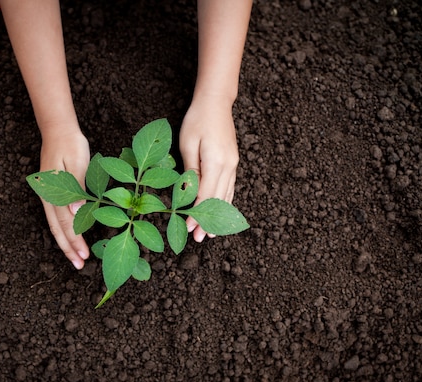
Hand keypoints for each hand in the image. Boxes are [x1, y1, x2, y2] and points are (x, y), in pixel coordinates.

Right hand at [39, 129, 90, 268]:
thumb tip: (76, 213)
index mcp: (53, 192)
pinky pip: (57, 217)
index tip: (83, 256)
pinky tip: (71, 237)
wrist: (59, 130)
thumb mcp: (76, 164)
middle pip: (58, 229)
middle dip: (69, 248)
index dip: (74, 241)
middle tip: (79, 265)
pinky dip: (64, 230)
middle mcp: (48, 197)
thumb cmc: (70, 144)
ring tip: (75, 257)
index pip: (65, 223)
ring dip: (66, 242)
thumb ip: (76, 189)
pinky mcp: (53, 193)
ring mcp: (49, 196)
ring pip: (56, 225)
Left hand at [179, 95, 239, 241]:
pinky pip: (231, 187)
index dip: (196, 214)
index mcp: (216, 162)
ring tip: (211, 232)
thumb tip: (189, 194)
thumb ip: (190, 171)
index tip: (188, 228)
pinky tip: (223, 212)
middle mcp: (229, 166)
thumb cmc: (197, 121)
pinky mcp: (233, 162)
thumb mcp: (188, 144)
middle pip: (218, 200)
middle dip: (208, 221)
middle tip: (200, 239)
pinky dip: (226, 202)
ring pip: (227, 196)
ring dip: (219, 216)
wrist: (216, 103)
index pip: (206, 195)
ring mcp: (234, 165)